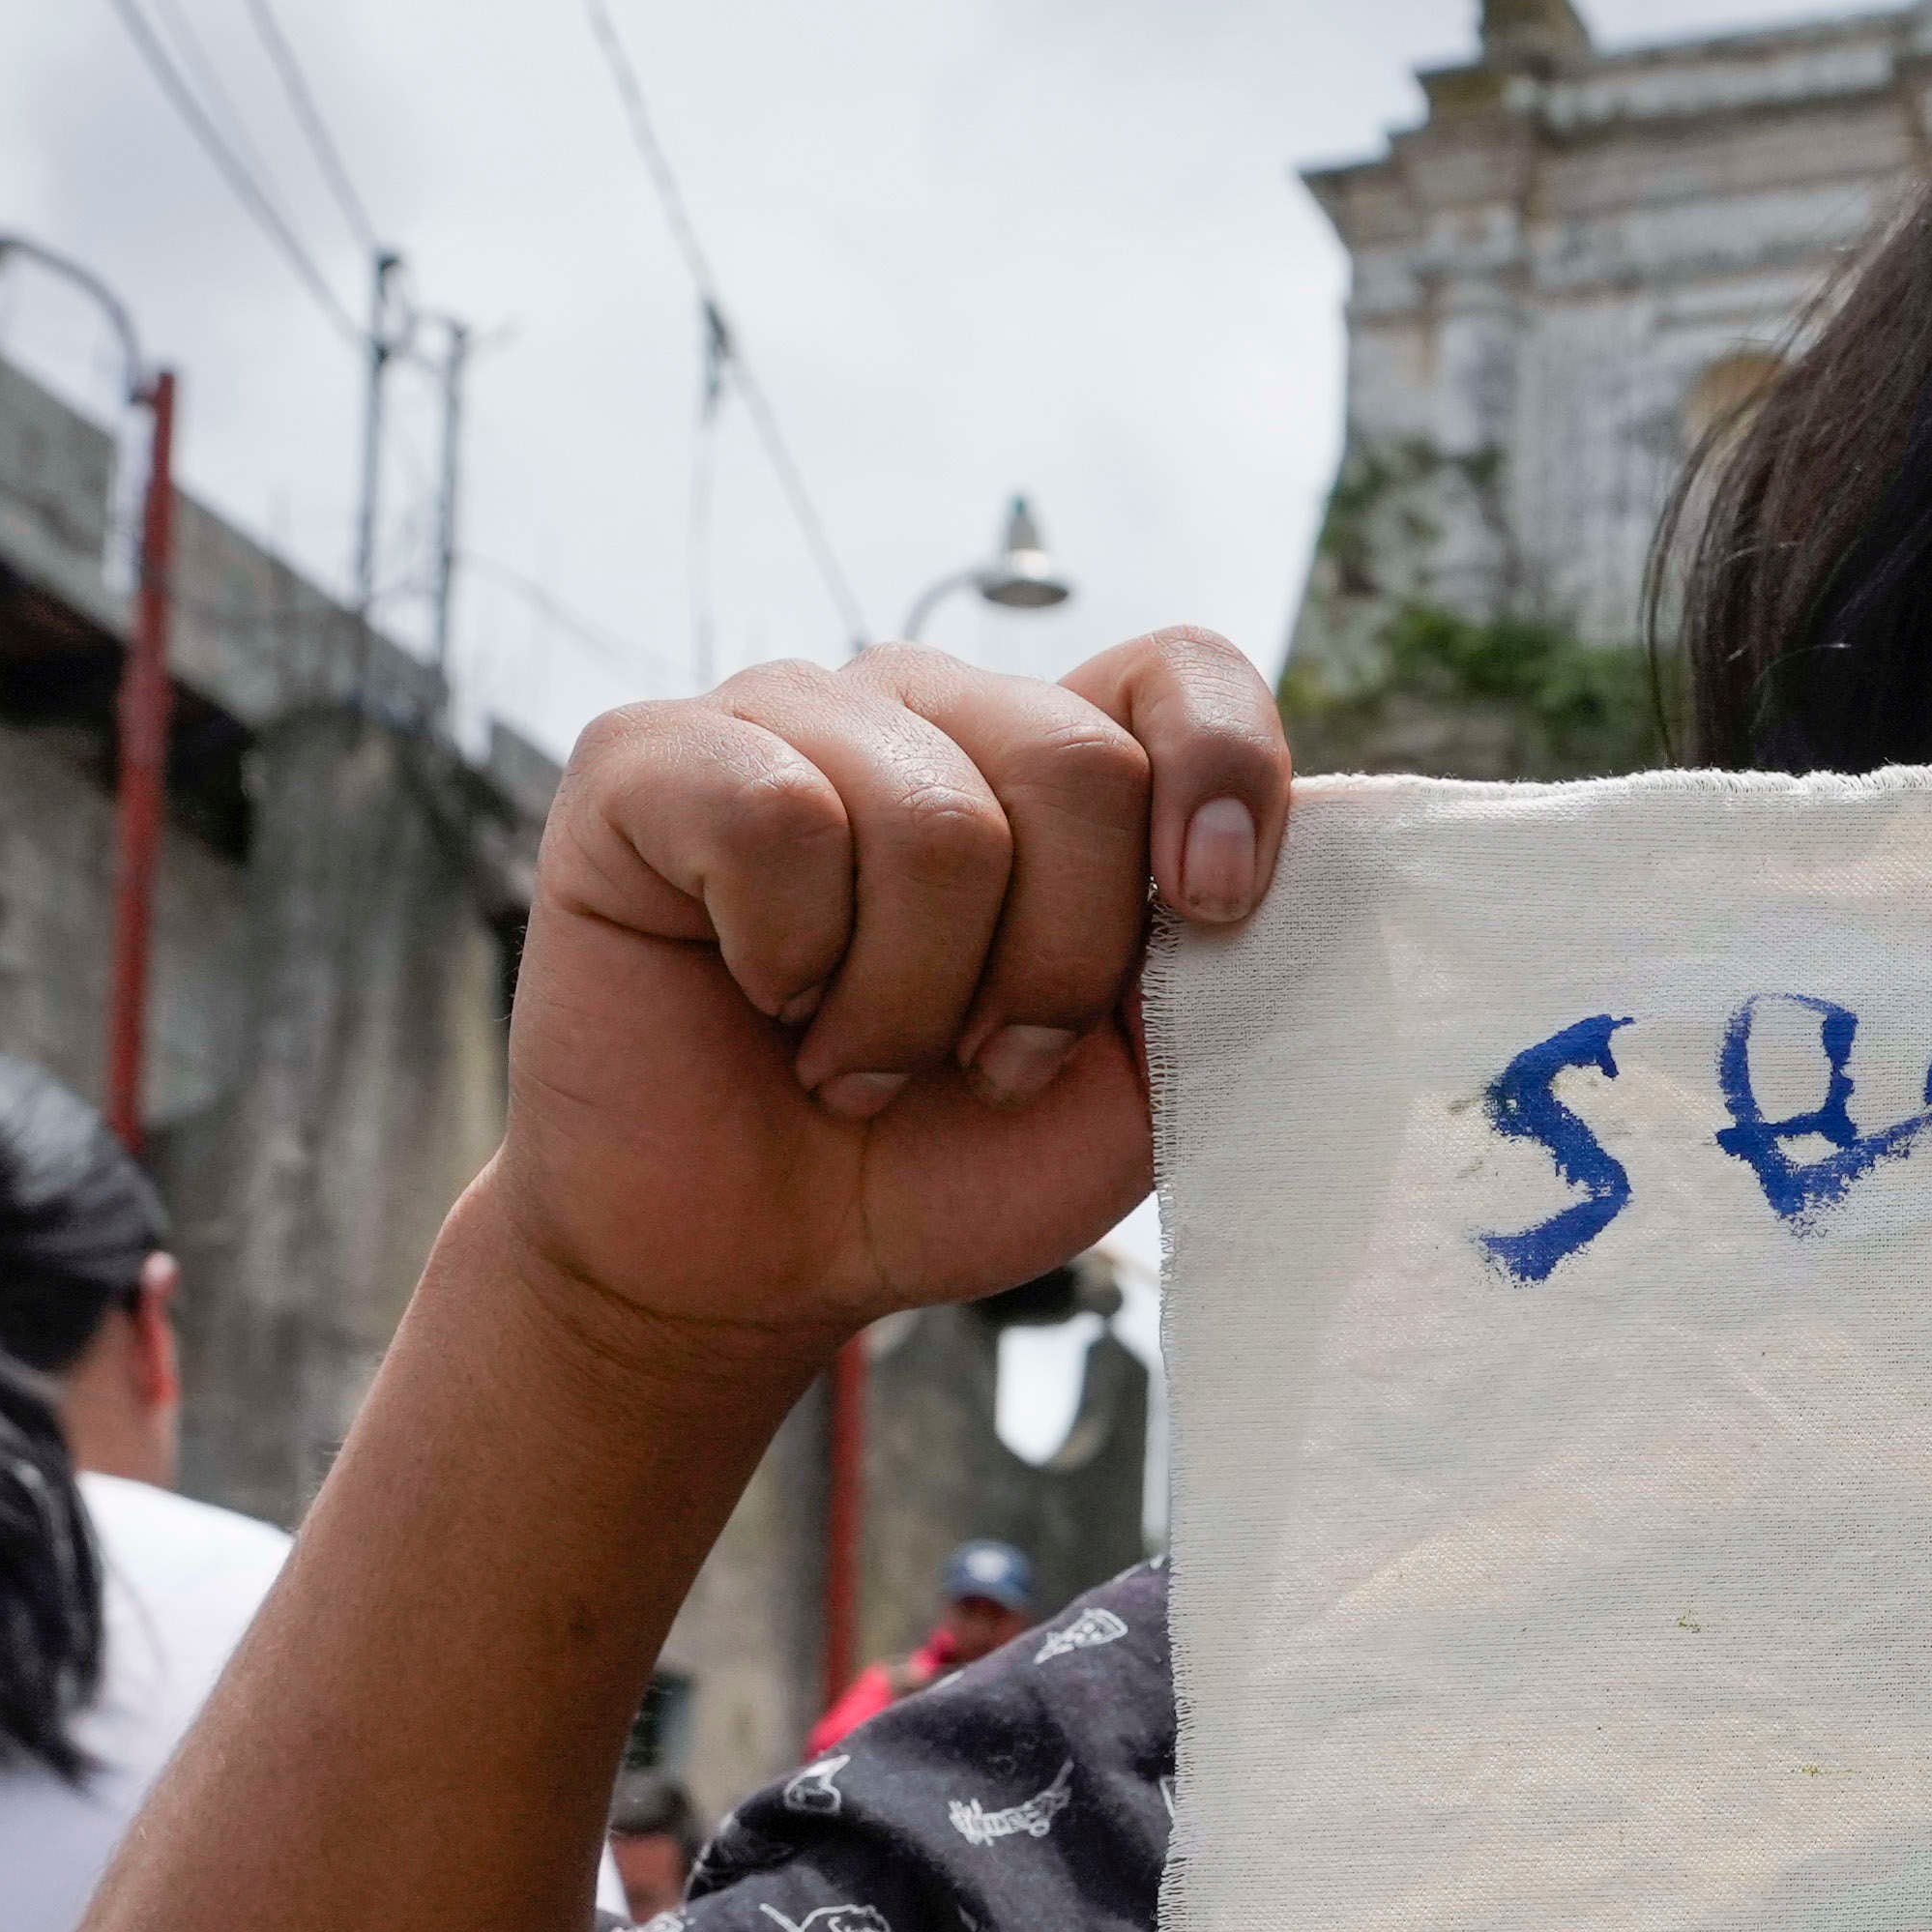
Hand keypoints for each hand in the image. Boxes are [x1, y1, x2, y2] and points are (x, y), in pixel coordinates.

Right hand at [488, 632, 1291, 1374]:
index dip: (1223, 769)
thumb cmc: (935, 1164)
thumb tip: (1284, 876)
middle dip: (1051, 965)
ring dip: (906, 1001)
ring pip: (932, 816)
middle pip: (1077, 762)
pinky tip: (762, 997)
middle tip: (982, 1059)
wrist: (746, 1262)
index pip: (1180, 669)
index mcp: (1056, 765)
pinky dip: (787, 955)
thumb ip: (1219, 976)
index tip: (1213, 911)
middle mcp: (927, 711)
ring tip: (856, 1058)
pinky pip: (775, 816)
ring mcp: (784, 716)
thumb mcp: (1130, 1092)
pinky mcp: (647, 759)